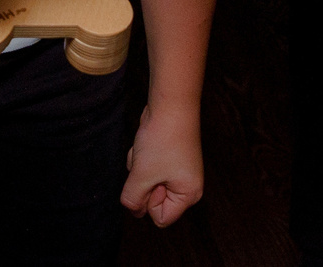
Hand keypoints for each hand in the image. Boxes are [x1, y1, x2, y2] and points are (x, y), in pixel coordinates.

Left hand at [121, 101, 204, 226]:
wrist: (169, 105)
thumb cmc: (161, 140)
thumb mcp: (142, 175)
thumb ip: (133, 198)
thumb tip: (133, 209)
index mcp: (189, 195)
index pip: (161, 218)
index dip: (149, 202)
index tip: (152, 180)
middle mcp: (186, 185)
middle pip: (152, 200)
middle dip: (143, 183)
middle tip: (148, 164)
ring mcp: (177, 171)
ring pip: (146, 183)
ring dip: (140, 169)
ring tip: (148, 151)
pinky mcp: (168, 157)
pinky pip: (146, 168)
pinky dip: (141, 158)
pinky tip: (146, 143)